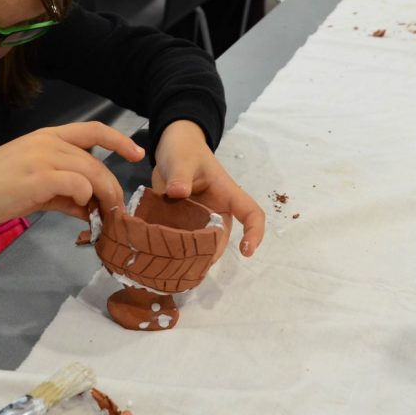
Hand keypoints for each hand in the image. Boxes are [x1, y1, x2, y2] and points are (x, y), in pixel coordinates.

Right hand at [0, 122, 145, 232]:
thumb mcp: (33, 184)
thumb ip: (63, 192)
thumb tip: (90, 208)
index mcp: (47, 137)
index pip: (93, 129)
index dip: (119, 140)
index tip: (137, 154)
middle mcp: (47, 142)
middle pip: (96, 159)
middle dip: (112, 186)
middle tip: (116, 210)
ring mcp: (42, 158)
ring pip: (91, 172)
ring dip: (104, 196)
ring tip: (103, 216)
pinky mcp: (37, 178)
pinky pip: (77, 185)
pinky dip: (85, 199)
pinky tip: (81, 213)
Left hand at [152, 120, 264, 256]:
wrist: (170, 149)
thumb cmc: (184, 150)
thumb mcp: (182, 160)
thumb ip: (180, 175)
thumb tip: (178, 192)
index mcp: (226, 194)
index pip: (251, 214)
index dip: (255, 233)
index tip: (246, 251)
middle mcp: (216, 211)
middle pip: (221, 239)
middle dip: (210, 254)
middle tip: (189, 265)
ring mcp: (198, 220)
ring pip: (201, 245)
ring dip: (190, 256)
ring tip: (172, 265)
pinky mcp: (181, 223)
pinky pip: (181, 241)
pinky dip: (173, 250)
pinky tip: (160, 258)